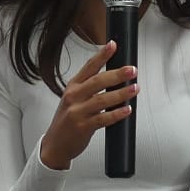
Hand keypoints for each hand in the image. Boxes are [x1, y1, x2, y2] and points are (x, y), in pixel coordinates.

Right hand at [39, 41, 137, 170]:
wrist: (55, 145)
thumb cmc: (67, 121)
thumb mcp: (73, 99)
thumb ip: (89, 88)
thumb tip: (115, 76)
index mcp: (72, 87)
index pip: (89, 67)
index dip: (102, 55)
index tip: (113, 45)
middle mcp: (73, 97)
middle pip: (97, 81)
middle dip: (117, 74)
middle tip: (132, 70)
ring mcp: (77, 112)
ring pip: (102, 99)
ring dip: (121, 93)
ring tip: (134, 88)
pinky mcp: (82, 127)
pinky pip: (103, 119)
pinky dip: (116, 114)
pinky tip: (126, 109)